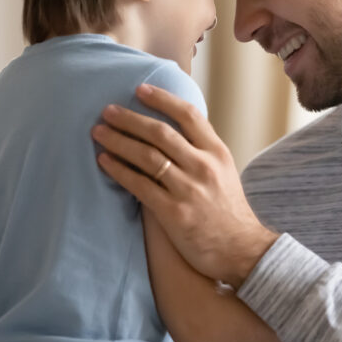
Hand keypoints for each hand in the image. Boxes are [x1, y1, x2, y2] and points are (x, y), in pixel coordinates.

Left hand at [92, 84, 277, 286]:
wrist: (242, 251)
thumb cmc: (229, 212)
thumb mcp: (224, 172)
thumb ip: (201, 152)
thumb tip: (172, 131)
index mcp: (217, 152)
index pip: (188, 115)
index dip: (162, 99)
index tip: (140, 90)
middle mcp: (203, 166)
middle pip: (161, 133)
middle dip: (130, 119)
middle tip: (107, 111)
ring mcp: (189, 189)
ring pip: (147, 157)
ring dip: (118, 142)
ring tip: (99, 133)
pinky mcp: (174, 213)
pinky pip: (140, 186)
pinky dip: (119, 171)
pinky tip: (105, 162)